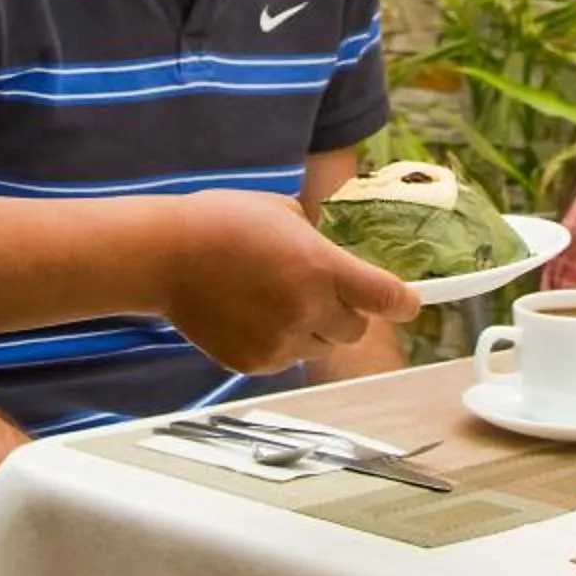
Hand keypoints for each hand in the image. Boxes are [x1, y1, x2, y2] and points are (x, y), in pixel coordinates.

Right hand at [159, 191, 420, 375]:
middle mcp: (307, 309)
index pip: (384, 297)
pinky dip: (280, 343)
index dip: (403, 302)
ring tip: (275, 301)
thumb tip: (336, 261)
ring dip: (313, 329)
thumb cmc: (221, 223)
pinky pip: (287, 358)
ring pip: (321, 346)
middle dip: (346, 312)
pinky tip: (252, 316)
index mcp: (321, 268)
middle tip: (319, 292)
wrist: (165, 255)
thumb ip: (318, 243)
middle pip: (355, 329)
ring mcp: (280, 341)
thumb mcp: (284, 213)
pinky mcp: (255, 362)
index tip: (409, 303)